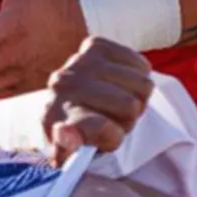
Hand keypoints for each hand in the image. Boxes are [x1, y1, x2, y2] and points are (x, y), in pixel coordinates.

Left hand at [41, 38, 153, 159]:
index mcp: (54, 116)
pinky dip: (139, 77)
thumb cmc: (76, 130)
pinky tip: (121, 83)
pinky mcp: (95, 45)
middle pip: (129, 106)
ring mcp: (78, 62)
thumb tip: (66, 133)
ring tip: (119, 102)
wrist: (68, 98)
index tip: (110, 137)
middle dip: (129, 119)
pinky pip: (141, 65)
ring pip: (142, 86)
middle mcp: (63, 85)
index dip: (112, 136)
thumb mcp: (70, 151)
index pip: (99, 127)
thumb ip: (69, 150)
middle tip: (116, 120)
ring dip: (137, 98)